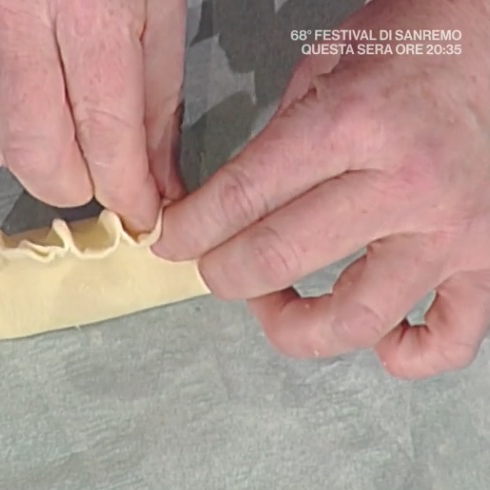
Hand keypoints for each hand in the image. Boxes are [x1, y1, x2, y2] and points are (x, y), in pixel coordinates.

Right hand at [0, 0, 187, 230]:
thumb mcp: (155, 7)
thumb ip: (156, 104)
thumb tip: (154, 183)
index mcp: (85, 7)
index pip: (104, 137)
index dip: (127, 190)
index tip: (141, 212)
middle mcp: (9, 20)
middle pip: (39, 160)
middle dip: (80, 184)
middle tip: (106, 171)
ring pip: (0, 147)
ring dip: (45, 149)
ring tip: (67, 106)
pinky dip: (5, 118)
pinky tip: (27, 78)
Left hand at [155, 0, 489, 378]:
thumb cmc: (410, 48)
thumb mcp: (321, 68)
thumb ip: (273, 140)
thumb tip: (220, 207)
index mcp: (350, 124)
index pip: (241, 197)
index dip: (189, 229)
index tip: (172, 241)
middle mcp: (403, 183)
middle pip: (278, 259)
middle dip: (222, 273)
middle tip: (215, 267)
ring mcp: (451, 230)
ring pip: (354, 319)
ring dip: (292, 326)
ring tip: (275, 306)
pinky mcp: (487, 259)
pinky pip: (447, 340)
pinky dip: (404, 355)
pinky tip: (373, 337)